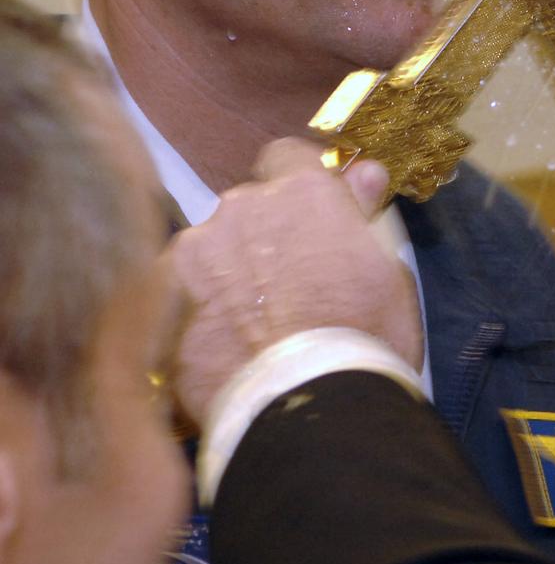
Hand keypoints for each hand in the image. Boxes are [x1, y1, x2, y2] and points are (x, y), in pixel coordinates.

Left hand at [167, 139, 423, 426]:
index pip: (286, 156)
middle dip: (261, 235)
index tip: (310, 217)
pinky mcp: (158, 300)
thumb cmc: (365, 337)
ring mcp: (193, 250)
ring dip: (224, 273)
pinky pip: (176, 292)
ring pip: (208, 250)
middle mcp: (241, 206)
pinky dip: (193, 311)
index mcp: (302, 192)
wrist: (305, 407)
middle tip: (283, 286)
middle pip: (246, 207)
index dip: (298, 184)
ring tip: (246, 328)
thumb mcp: (386, 272)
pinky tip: (215, 347)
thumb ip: (363, 215)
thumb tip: (364, 172)